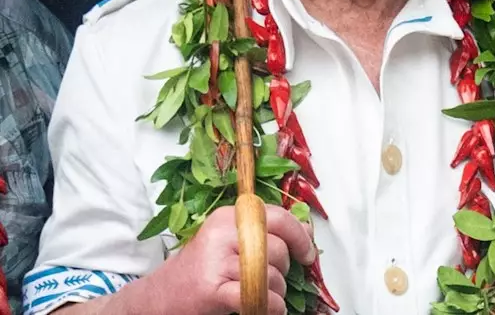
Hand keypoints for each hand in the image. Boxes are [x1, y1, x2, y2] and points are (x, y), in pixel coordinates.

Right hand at [142, 204, 316, 314]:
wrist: (159, 297)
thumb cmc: (202, 270)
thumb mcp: (231, 242)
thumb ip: (266, 233)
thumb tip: (307, 230)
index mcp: (230, 216)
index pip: (278, 217)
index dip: (300, 236)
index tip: (308, 253)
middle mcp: (223, 232)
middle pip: (278, 248)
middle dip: (284, 270)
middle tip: (274, 280)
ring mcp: (216, 260)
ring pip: (270, 274)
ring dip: (276, 291)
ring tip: (262, 295)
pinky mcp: (212, 288)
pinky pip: (258, 296)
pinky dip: (270, 307)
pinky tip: (268, 309)